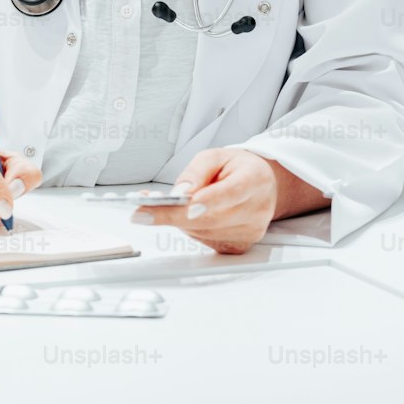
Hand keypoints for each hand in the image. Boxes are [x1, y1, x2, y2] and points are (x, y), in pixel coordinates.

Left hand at [131, 149, 280, 253]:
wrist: (261, 186)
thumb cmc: (236, 169)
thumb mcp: (215, 156)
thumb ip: (196, 172)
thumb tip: (179, 193)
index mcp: (254, 180)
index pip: (231, 193)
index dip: (208, 201)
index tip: (185, 205)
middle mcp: (256, 210)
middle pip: (211, 218)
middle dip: (173, 214)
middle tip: (142, 210)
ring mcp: (249, 232)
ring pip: (203, 231)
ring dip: (178, 220)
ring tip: (160, 207)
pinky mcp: (238, 246)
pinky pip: (204, 240)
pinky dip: (189, 228)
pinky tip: (185, 215)